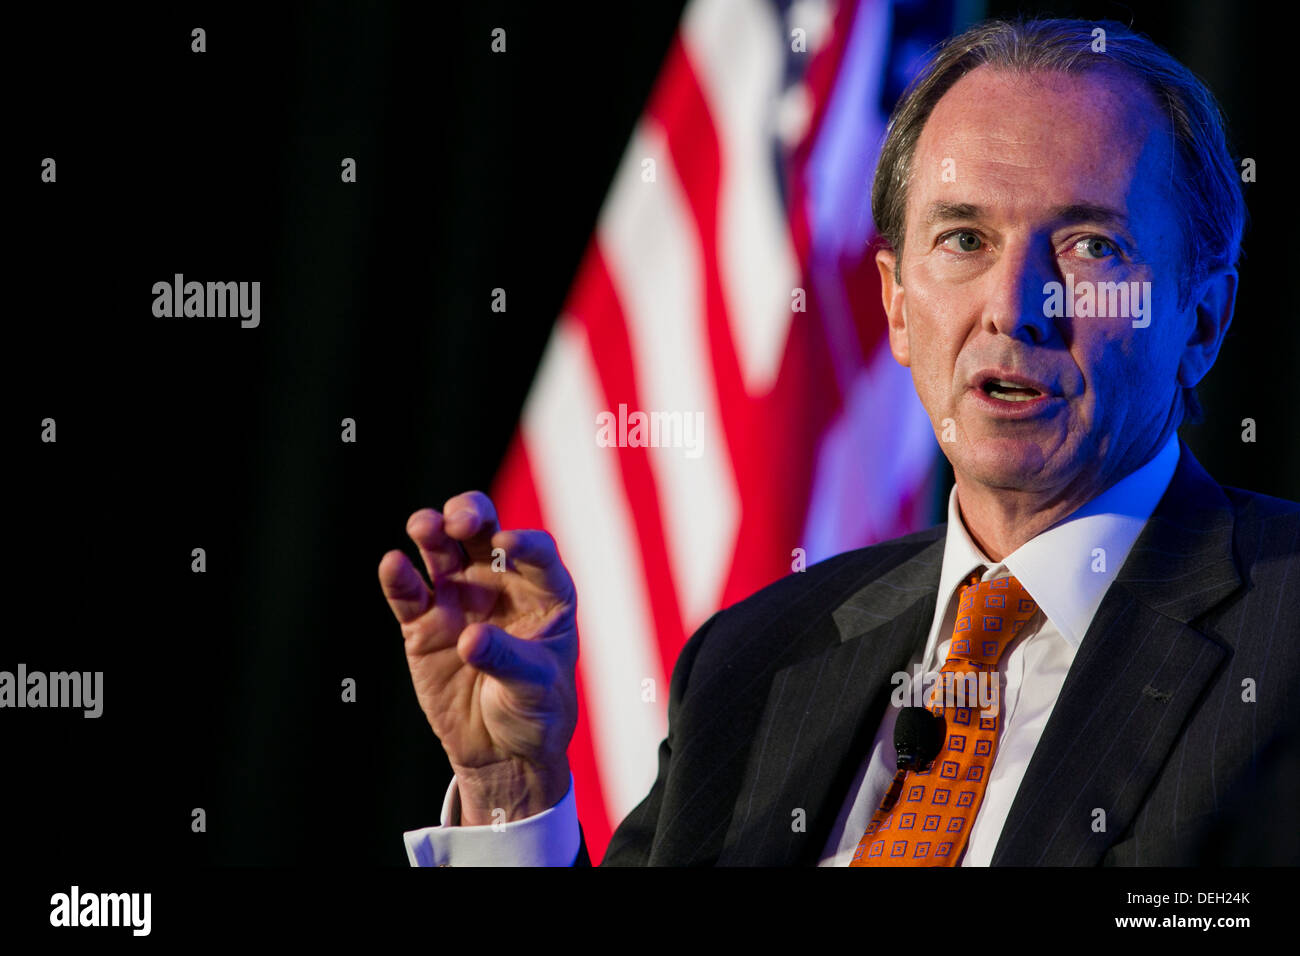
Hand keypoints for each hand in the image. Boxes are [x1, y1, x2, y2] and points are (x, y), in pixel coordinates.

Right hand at [378, 491, 577, 824]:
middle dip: (469, 515)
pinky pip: (408, 594)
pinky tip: (393, 564)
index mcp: (543, 592)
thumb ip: (506, 660)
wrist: (501, 752)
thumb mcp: (533, 689)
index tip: (507, 544)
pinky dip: (398, 577)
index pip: (536, 552)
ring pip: (440, 550)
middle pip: (482, 532)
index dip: (524, 542)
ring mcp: (459, 599)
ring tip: (424, 527)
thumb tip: (470, 638)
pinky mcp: (423, 625)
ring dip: (431, 531)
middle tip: (459, 522)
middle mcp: (500, 584)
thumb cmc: (534, 712)